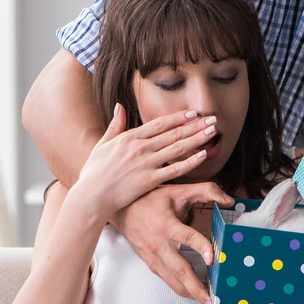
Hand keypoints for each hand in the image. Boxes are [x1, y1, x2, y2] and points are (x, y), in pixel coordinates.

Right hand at [76, 104, 218, 219]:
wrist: (91, 196)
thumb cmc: (95, 172)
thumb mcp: (102, 144)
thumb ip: (114, 125)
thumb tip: (119, 106)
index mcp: (130, 137)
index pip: (160, 124)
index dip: (178, 117)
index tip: (193, 113)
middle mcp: (140, 148)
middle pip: (174, 133)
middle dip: (195, 125)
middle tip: (212, 119)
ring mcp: (146, 163)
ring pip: (178, 148)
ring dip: (197, 138)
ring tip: (212, 132)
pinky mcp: (150, 180)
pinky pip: (175, 169)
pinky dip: (191, 161)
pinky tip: (204, 154)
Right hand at [112, 184, 233, 302]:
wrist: (121, 210)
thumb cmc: (152, 199)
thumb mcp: (179, 190)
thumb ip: (206, 190)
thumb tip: (230, 201)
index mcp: (167, 225)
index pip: (187, 238)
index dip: (201, 247)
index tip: (213, 258)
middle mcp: (160, 245)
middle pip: (180, 270)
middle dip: (196, 287)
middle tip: (212, 299)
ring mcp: (154, 257)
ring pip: (173, 281)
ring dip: (190, 293)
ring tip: (207, 301)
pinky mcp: (151, 264)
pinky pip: (167, 280)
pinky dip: (180, 289)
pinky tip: (193, 293)